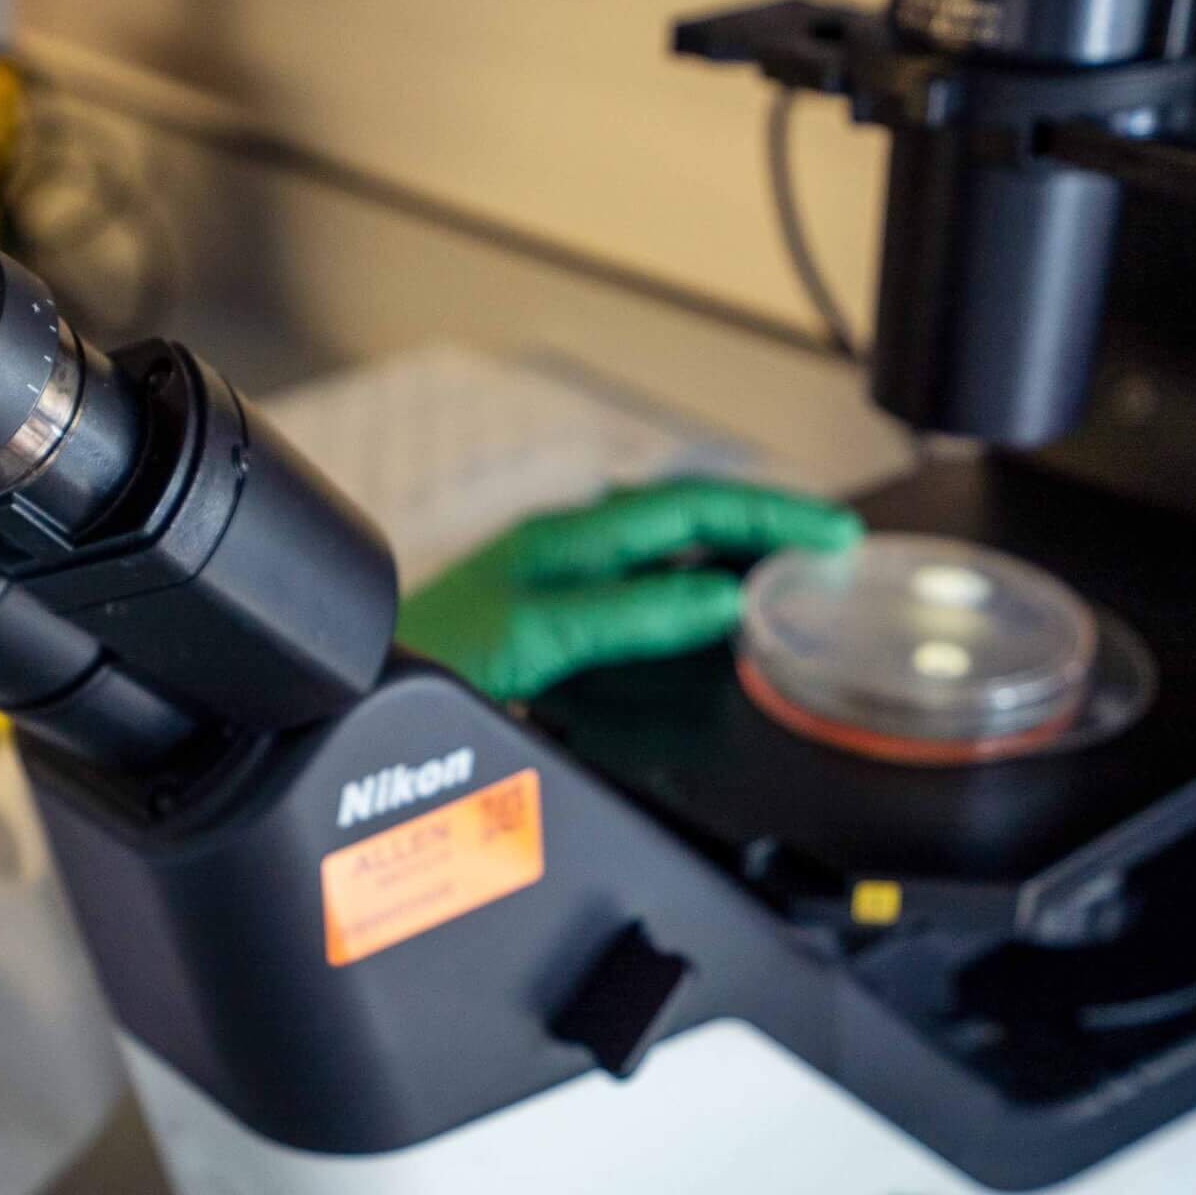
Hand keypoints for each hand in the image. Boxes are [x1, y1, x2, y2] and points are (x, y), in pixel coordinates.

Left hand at [394, 477, 860, 701]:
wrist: (364, 687)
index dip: (769, 517)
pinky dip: (692, 611)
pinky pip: (643, 606)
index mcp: (571, 536)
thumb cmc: (429, 651)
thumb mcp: (541, 633)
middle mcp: (572, 552)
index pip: (693, 507)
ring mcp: (564, 588)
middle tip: (831, 554)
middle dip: (763, 532)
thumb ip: (629, 614)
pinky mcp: (555, 631)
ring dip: (732, 568)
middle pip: (688, 525)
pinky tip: (712, 635)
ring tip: (793, 585)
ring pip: (668, 562)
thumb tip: (719, 603)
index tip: (831, 536)